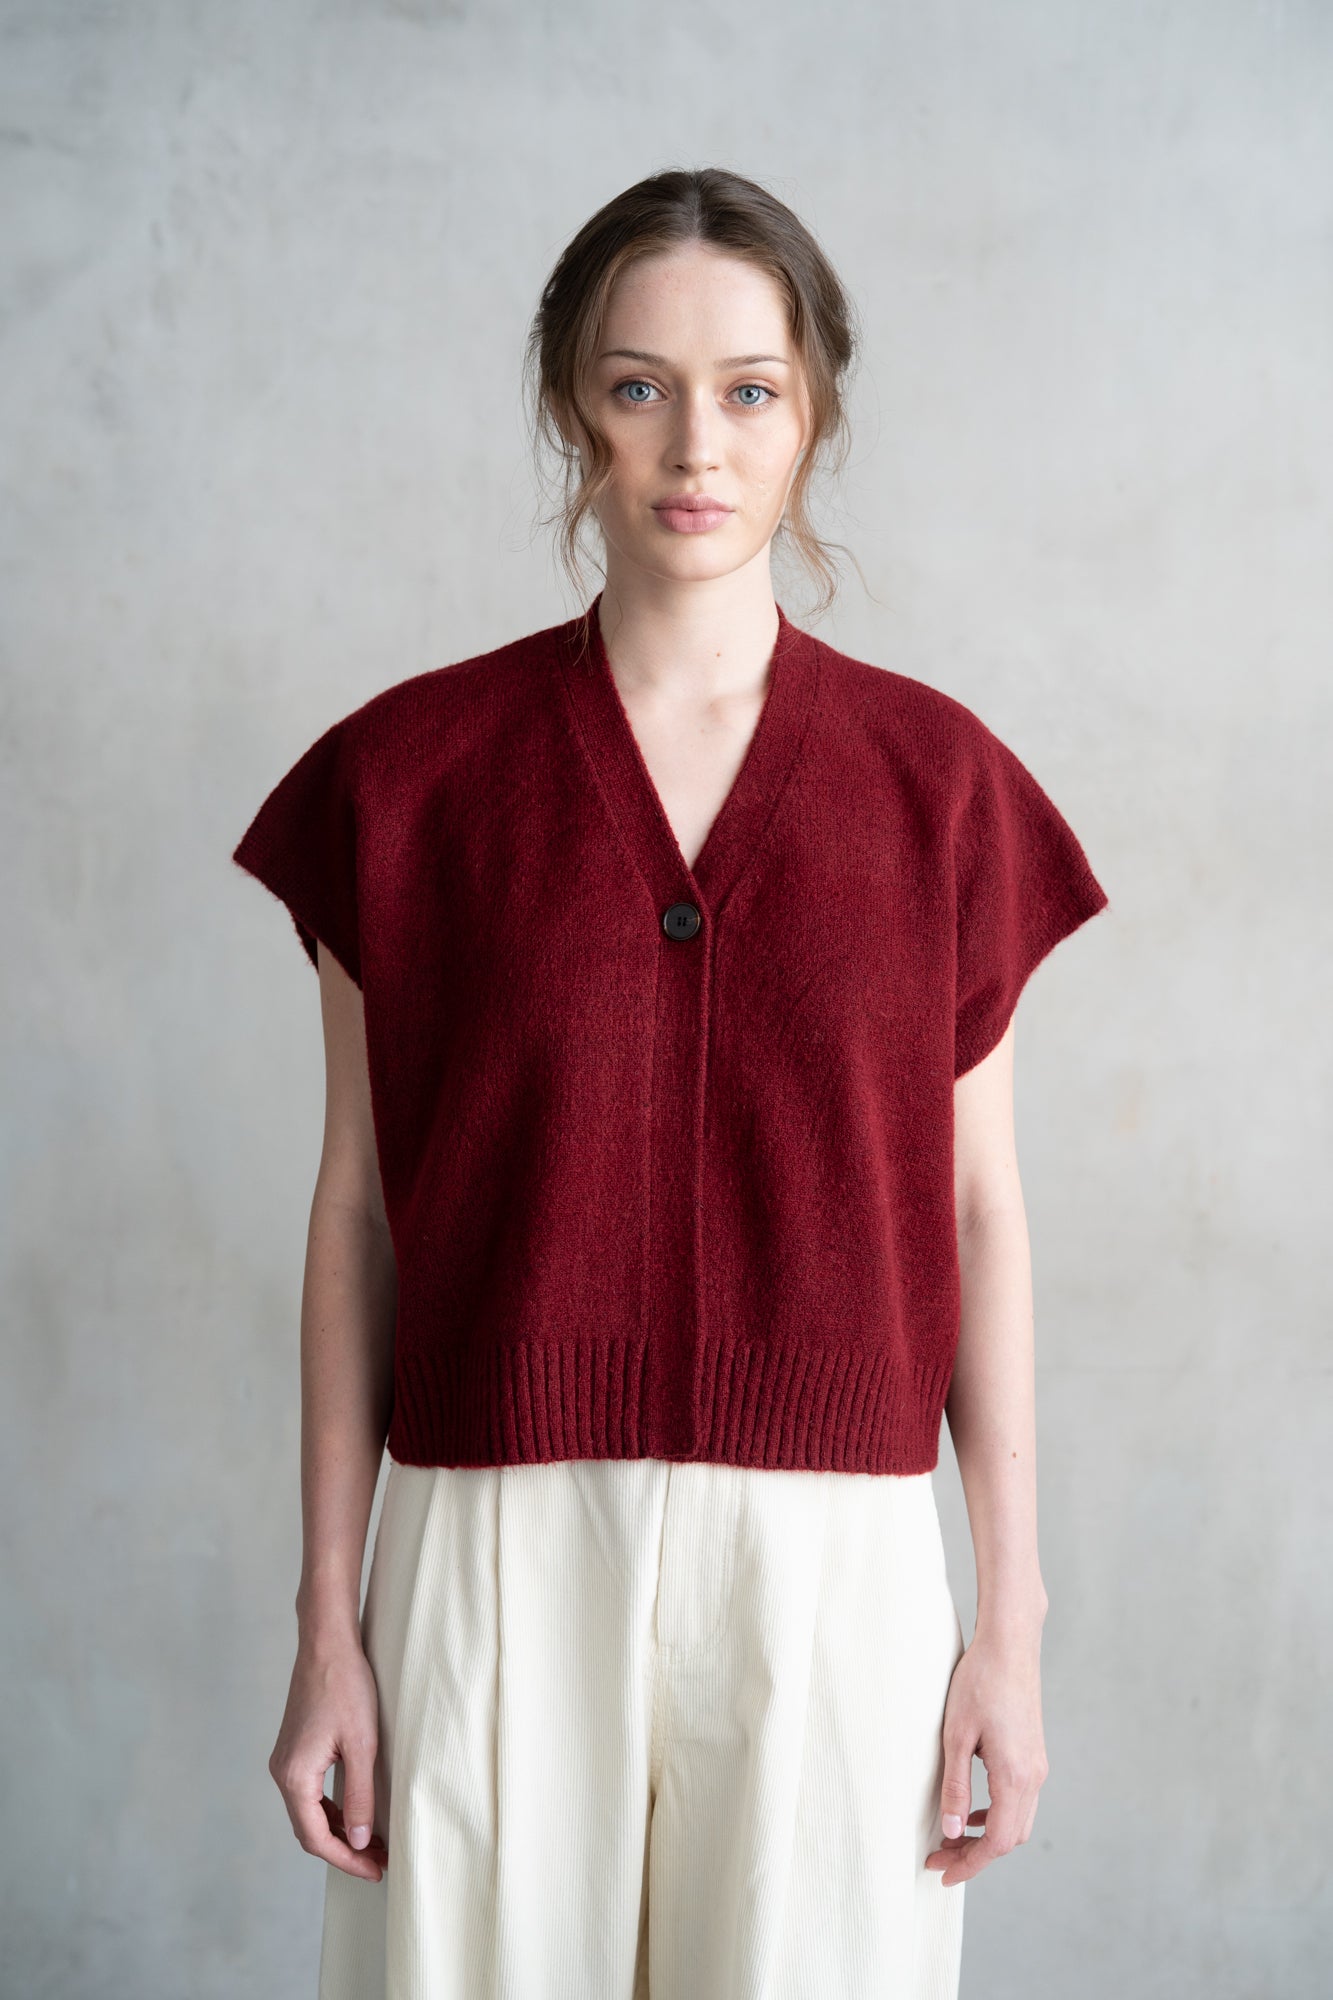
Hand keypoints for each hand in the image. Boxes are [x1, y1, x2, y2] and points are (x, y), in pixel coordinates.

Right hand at [269, 1633, 388, 1880]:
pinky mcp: (293, 1751)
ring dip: (337, 1831)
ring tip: (372, 1842)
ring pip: (307, 1813)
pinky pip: (308, 1794)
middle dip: (344, 1850)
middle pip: (309, 1830)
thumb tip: (360, 1840)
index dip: (347, 1860)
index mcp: (295, 1776)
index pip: (317, 1838)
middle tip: (378, 1861)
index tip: (376, 1870)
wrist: (326, 1645)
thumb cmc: (346, 1687)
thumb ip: (360, 1796)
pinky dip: (329, 1810)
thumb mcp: (362, 1745)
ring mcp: (284, 1761)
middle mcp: (282, 1773)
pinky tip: (354, 1813)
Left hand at [924, 1627, 1048, 1886]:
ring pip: (1017, 1822)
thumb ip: (955, 1787)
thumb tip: (952, 1833)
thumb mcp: (956, 1736)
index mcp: (1015, 1776)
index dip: (970, 1864)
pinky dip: (997, 1815)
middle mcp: (1033, 1776)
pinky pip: (1020, 1801)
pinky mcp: (1034, 1754)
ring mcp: (1038, 1766)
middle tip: (939, 1858)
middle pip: (1010, 1839)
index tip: (942, 1874)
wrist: (1010, 1644)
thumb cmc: (979, 1682)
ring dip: (987, 1837)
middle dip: (976, 1855)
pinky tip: (972, 1810)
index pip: (997, 1842)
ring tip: (951, 1839)